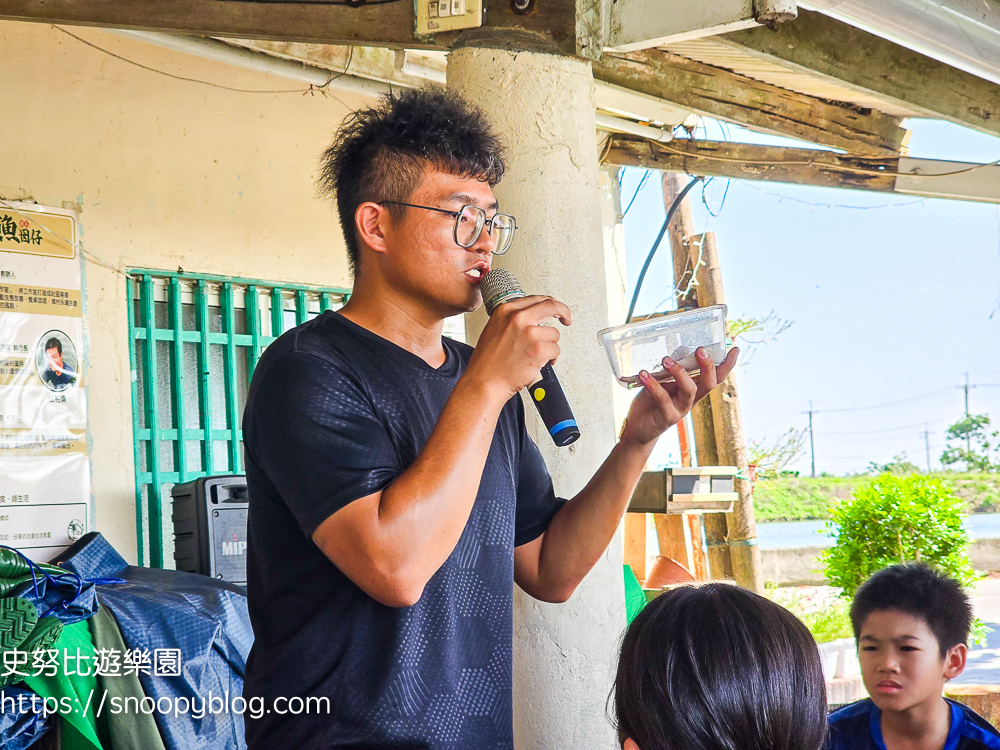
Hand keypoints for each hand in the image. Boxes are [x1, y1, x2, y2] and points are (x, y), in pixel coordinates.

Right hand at [465, 295, 572, 399]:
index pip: (535, 299)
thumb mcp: (494, 330)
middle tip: (566, 319)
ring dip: (549, 346)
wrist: (485, 382)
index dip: (549, 304)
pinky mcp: (539, 349)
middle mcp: (517, 318)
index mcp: (505, 311)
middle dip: (563, 312)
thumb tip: (533, 317)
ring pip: (554, 334)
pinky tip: (538, 363)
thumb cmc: (488, 362)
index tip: (555, 309)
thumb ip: (513, 320)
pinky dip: (551, 359)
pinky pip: (556, 350)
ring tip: (535, 356)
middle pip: (551, 306)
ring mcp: (529, 332)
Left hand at [619, 346, 738, 450]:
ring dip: (679, 372)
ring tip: (665, 359)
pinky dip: (653, 385)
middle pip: (709, 384)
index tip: (735, 349)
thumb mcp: (663, 382)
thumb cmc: (651, 402)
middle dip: (708, 366)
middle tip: (700, 349)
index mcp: (695, 389)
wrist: (637, 428)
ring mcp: (681, 410)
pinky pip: (663, 399)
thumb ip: (672, 370)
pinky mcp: (667, 417)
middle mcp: (692, 400)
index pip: (716, 377)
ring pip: (689, 390)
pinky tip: (643, 374)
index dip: (727, 365)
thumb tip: (681, 349)